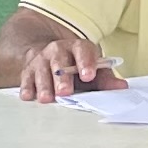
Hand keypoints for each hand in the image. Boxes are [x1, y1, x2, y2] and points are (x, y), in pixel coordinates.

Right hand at [5, 25, 123, 101]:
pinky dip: (26, 87)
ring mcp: (41, 60)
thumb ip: (105, 79)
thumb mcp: (91, 68)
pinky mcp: (28, 71)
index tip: (88, 75)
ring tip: (46, 98)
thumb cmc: (75, 66)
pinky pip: (26, 78)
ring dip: (44, 85)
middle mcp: (57, 51)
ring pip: (41, 70)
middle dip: (62, 78)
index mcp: (77, 48)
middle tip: (65, 92)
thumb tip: (122, 87)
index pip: (82, 51)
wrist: (48, 54)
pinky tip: (28, 96)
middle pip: (59, 62)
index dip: (85, 63)